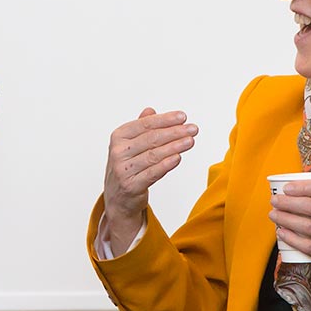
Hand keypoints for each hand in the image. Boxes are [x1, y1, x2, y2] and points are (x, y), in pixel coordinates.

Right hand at [103, 109, 198, 239]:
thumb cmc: (127, 168)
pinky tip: (178, 157)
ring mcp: (123, 169)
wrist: (118, 199)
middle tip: (192, 129)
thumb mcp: (130, 145)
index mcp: (118, 137)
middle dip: (175, 132)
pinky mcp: (131, 185)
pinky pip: (152, 173)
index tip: (182, 117)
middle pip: (151, 138)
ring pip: (154, 155)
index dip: (165, 119)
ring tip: (190, 141)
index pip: (145, 124)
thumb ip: (140, 128)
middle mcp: (119, 152)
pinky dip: (166, 164)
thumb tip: (150, 110)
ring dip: (175, 146)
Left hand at [269, 180, 310, 298]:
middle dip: (288, 202)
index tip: (288, 188)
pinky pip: (309, 247)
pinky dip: (292, 239)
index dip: (303, 186)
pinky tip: (282, 232)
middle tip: (275, 200)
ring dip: (286, 219)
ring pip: (307, 227)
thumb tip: (306, 186)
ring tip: (274, 214)